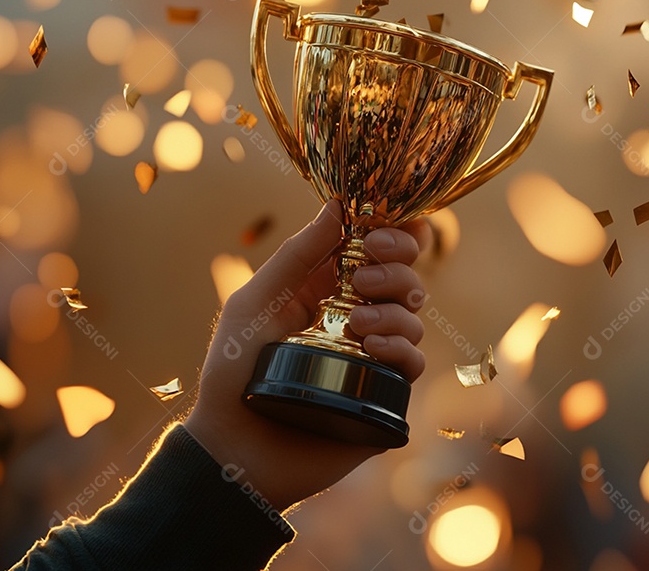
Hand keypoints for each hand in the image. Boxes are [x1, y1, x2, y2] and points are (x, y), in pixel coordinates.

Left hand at [185, 200, 430, 509]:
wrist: (236, 444)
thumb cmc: (234, 370)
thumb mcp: (256, 301)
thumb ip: (297, 255)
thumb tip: (337, 206)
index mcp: (325, 286)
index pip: (376, 247)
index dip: (392, 231)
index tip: (381, 231)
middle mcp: (355, 315)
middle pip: (404, 273)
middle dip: (395, 266)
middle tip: (363, 279)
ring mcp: (372, 354)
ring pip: (413, 314)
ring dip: (392, 310)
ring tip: (356, 326)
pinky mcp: (383, 394)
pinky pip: (414, 361)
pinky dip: (401, 348)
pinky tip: (372, 350)